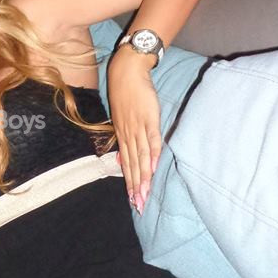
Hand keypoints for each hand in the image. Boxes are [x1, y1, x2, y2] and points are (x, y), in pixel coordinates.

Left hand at [107, 46, 161, 213]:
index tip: (133, 201)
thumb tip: (124, 160)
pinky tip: (154, 165)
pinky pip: (152, 138)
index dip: (130, 183)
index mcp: (123, 136)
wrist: (127, 72)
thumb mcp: (122, 119)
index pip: (127, 165)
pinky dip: (153, 152)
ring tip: (145, 193)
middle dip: (136, 187)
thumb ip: (125, 141)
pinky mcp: (149, 119)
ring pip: (141, 156)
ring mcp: (138, 127)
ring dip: (143, 176)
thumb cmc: (126, 95)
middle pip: (133, 165)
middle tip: (139, 205)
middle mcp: (129, 135)